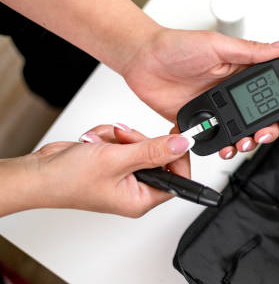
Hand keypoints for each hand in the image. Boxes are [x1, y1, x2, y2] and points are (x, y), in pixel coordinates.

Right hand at [12, 124, 191, 217]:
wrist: (38, 172)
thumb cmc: (68, 180)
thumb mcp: (117, 160)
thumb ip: (153, 151)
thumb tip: (182, 145)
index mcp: (141, 199)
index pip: (177, 177)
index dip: (177, 155)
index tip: (174, 137)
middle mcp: (135, 189)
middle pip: (158, 155)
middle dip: (139, 141)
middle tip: (122, 140)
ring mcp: (124, 175)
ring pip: (139, 144)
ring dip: (120, 138)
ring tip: (102, 144)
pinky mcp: (113, 162)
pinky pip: (124, 141)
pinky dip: (109, 137)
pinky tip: (94, 143)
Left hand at [121, 29, 278, 159]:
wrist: (141, 58)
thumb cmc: (176, 45)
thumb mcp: (218, 44)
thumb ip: (251, 51)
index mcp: (242, 72)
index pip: (272, 94)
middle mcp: (232, 92)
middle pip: (260, 119)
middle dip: (266, 132)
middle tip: (259, 135)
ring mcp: (216, 108)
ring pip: (240, 132)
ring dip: (244, 143)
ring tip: (238, 144)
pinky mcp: (199, 121)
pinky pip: (214, 139)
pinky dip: (219, 147)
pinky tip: (219, 146)